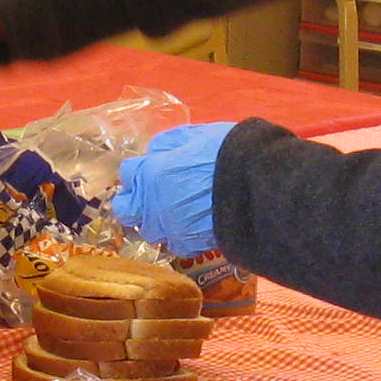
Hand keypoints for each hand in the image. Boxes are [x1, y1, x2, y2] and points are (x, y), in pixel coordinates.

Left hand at [110, 122, 236, 254]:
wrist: (254, 184)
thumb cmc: (225, 152)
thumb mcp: (194, 134)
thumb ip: (168, 144)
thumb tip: (156, 152)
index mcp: (150, 174)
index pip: (127, 173)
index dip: (138, 170)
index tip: (149, 169)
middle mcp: (152, 205)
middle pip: (126, 210)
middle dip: (134, 202)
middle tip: (150, 196)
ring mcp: (169, 228)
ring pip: (149, 231)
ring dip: (156, 221)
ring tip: (174, 213)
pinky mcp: (189, 245)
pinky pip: (175, 244)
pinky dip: (179, 236)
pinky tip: (192, 227)